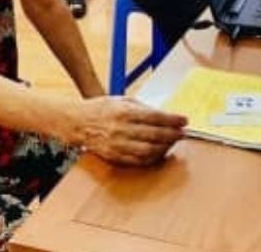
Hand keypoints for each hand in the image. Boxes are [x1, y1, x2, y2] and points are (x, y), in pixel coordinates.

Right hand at [73, 97, 187, 165]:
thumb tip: (164, 115)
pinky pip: (138, 160)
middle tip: (183, 133)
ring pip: (148, 150)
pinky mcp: (114, 156)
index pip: (155, 116)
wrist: (76, 122)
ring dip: (165, 147)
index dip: (173, 119)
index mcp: (124, 112)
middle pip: (155, 134)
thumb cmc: (100, 108)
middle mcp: (121, 129)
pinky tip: (159, 152)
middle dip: (173, 134)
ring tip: (173, 142)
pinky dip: (152, 157)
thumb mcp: (122, 100)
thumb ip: (143, 107)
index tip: (184, 120)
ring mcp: (118, 144)